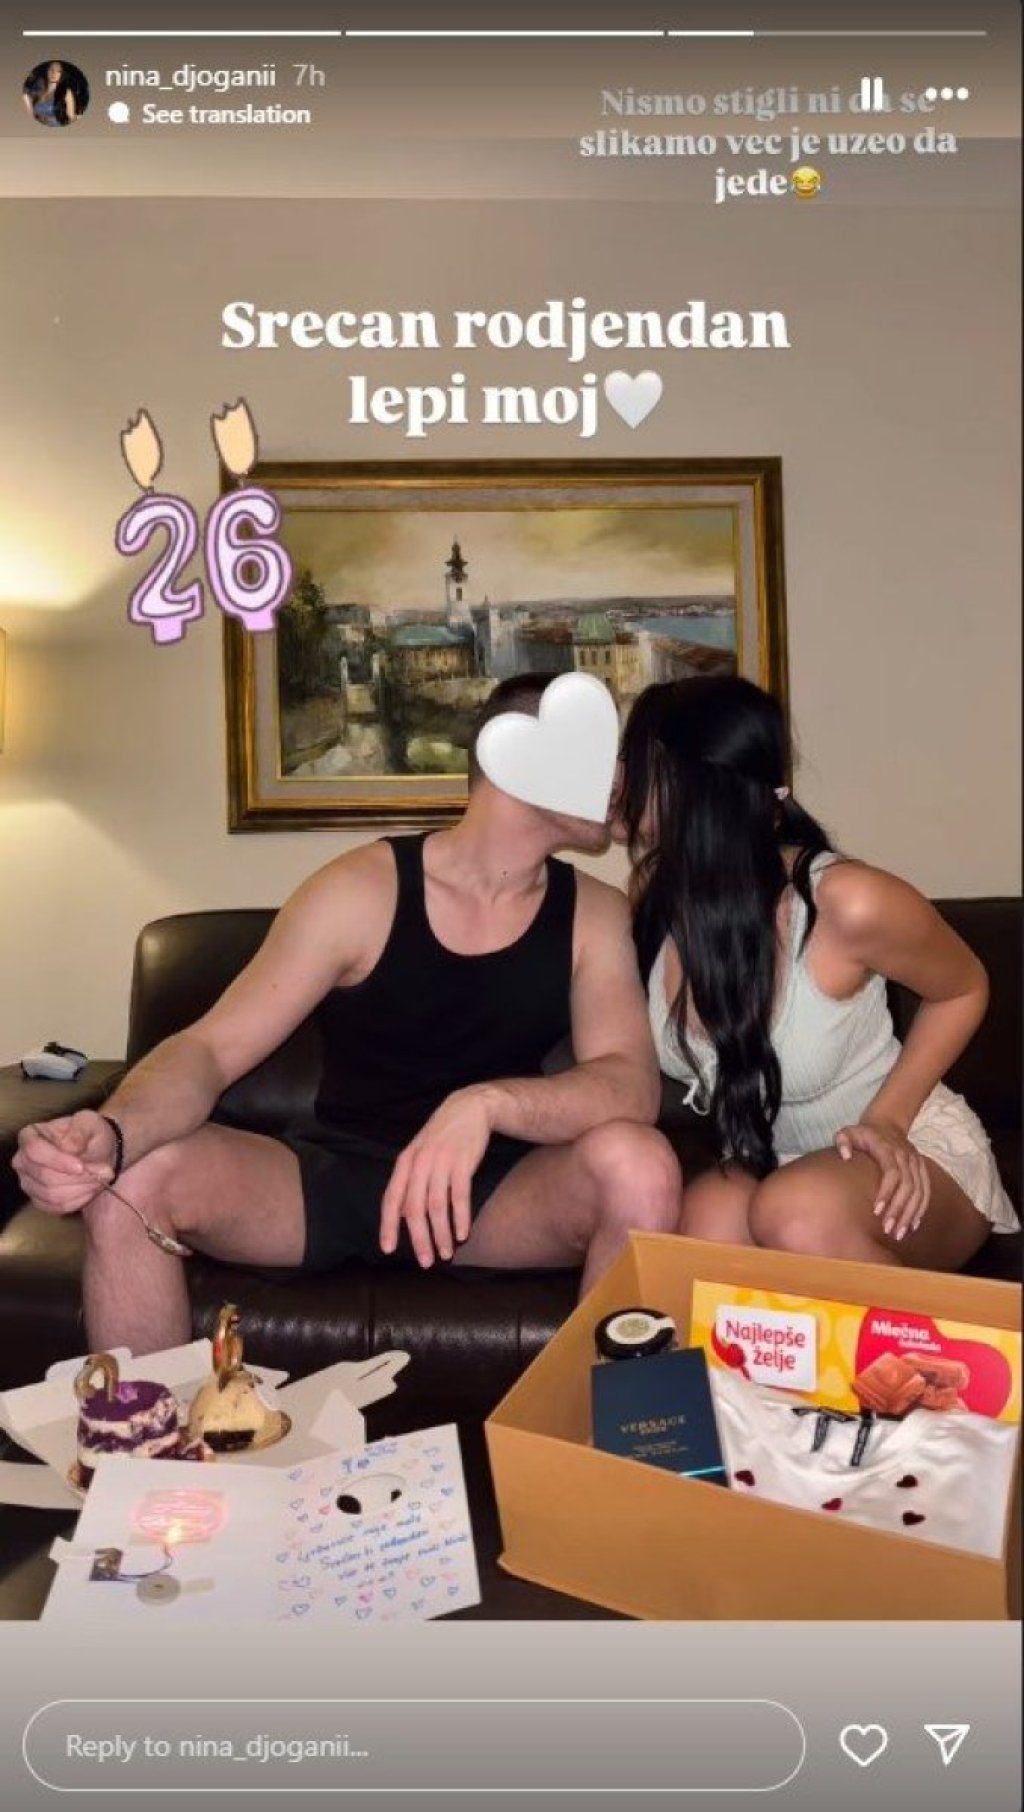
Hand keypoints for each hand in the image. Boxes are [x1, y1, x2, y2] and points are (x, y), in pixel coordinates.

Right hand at [12, 1111, 115, 1216]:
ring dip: (81, 1189)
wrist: (97, 1152)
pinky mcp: (39, 1200)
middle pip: (44, 1176)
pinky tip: (91, 1189)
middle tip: (103, 1172)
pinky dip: (78, 1200)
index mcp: (29, 1135)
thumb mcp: (90, 1124)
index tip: (81, 1166)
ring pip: (51, 1194)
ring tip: (100, 1178)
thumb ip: (79, 1132)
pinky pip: (57, 1207)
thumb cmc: (90, 1134)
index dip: (57, 1161)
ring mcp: (28, 1182)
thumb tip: (69, 1146)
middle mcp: (23, 1160)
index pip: (34, 1150)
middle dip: (77, 1177)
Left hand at [379, 1088, 494, 1265]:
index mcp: (404, 1163)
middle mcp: (419, 1163)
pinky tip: (463, 1234)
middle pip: (415, 1208)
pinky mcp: (462, 1162)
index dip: (388, 1226)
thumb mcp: (419, 1155)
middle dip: (419, 1239)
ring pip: (436, 1206)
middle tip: (425, 1261)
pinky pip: (460, 1196)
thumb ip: (410, 1184)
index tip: (388, 1249)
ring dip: (441, 1234)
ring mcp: (440, 1162)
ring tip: (447, 1253)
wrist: (470, 1108)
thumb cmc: (442, 1137)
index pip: (391, 1199)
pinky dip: (460, 1218)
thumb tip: (404, 1218)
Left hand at [835, 1118, 930, 1241]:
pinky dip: (921, 1209)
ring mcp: (916, 1163)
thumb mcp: (848, 1131)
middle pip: (908, 1186)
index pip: (892, 1172)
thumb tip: (845, 1156)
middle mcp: (906, 1156)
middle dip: (899, 1210)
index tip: (876, 1211)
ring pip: (919, 1191)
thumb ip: (843, 1141)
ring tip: (900, 1233)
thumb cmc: (863, 1133)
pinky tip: (913, 1225)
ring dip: (910, 1214)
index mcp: (888, 1148)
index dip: (886, 1192)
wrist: (887, 1122)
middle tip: (888, 1230)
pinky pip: (926, 1191)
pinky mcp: (922, 1169)